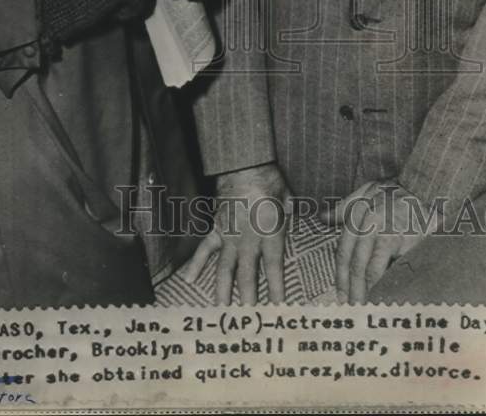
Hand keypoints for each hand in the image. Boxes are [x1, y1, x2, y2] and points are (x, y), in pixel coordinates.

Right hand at [182, 163, 289, 304]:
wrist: (243, 166)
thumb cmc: (269, 179)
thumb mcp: (287, 198)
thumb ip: (290, 213)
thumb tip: (295, 216)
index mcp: (270, 233)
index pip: (274, 267)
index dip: (277, 289)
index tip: (279, 308)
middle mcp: (249, 239)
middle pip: (248, 274)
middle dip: (249, 298)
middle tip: (249, 320)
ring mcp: (229, 235)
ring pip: (225, 268)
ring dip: (224, 290)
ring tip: (222, 310)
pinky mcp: (216, 227)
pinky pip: (205, 248)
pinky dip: (196, 264)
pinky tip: (189, 280)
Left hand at [324, 180, 440, 303]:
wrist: (424, 188)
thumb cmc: (396, 191)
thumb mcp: (366, 191)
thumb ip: (344, 206)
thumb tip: (322, 218)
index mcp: (356, 213)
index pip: (343, 250)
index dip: (340, 275)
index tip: (339, 294)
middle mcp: (366, 223)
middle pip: (353, 263)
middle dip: (350, 288)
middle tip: (349, 308)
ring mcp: (382, 232)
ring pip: (367, 269)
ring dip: (364, 291)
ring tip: (362, 308)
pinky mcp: (400, 241)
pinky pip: (387, 269)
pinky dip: (382, 285)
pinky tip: (380, 297)